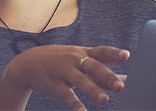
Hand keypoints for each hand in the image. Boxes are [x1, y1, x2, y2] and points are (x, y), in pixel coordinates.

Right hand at [3, 45, 129, 110]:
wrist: (28, 62)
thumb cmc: (61, 61)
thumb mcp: (80, 61)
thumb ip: (102, 70)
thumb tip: (126, 79)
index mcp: (83, 52)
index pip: (101, 52)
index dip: (113, 53)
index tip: (126, 55)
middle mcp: (75, 60)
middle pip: (93, 66)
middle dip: (107, 75)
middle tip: (120, 86)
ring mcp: (64, 72)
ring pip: (80, 81)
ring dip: (92, 90)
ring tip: (104, 100)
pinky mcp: (54, 85)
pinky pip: (66, 95)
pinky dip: (74, 103)